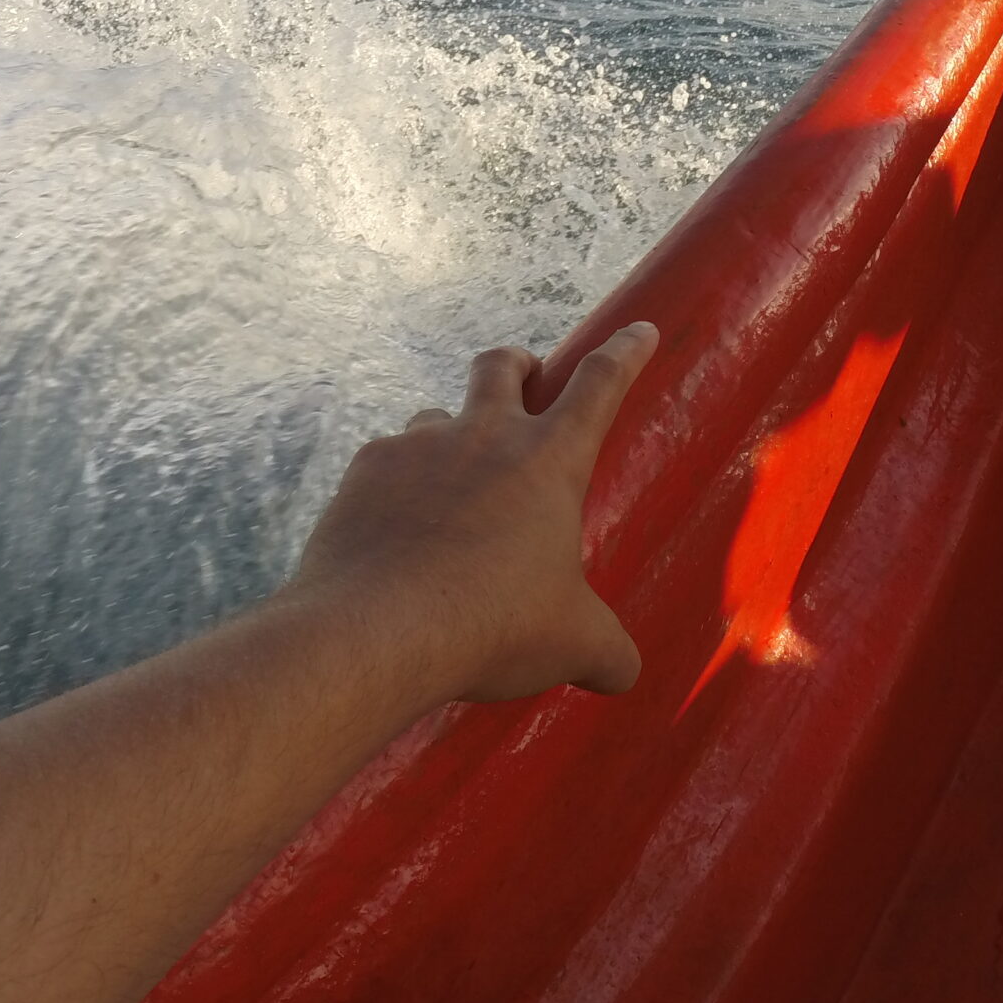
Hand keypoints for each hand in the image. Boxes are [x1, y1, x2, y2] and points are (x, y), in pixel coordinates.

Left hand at [287, 323, 656, 704]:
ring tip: (451, 489)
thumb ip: (605, 651)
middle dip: (519, 365)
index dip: (623, 353)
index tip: (638, 330)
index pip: (599, 386)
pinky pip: (386, 465)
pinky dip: (397, 488)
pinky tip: (395, 532)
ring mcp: (416, 446)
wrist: (379, 627)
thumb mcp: (572, 644)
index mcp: (548, 461)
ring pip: (435, 416)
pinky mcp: (364, 470)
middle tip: (526, 381)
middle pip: (502, 365)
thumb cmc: (494, 625)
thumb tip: (624, 672)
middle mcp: (482, 436)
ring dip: (449, 438)